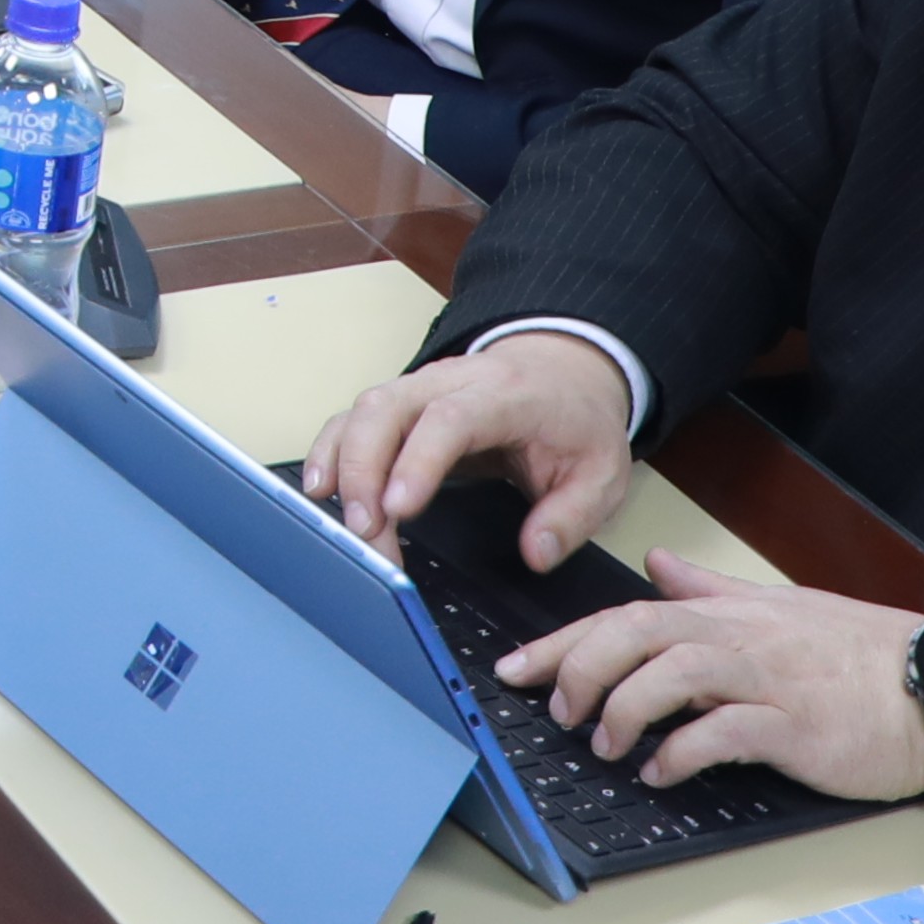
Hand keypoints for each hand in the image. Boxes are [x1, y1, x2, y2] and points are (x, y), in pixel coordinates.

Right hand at [298, 331, 641, 564]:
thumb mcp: (603, 472)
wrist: (565, 370)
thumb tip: (535, 553)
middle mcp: (451, 381)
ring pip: (362, 412)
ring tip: (348, 525)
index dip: (417, 462)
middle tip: (366, 532)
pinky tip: (321, 490)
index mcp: (505, 395)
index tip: (398, 509)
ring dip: (344, 467)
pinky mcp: (400, 404)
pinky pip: (352, 419)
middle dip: (364, 470)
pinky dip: (330, 452)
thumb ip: (572, 515)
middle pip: (387, 409)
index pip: (450, 419)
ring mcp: (419, 387)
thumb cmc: (576, 422)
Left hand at [495, 556, 923, 799]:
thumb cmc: (861, 654)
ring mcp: (769, 679)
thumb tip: (654, 564)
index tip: (515, 668)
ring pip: (674, 673)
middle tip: (556, 709)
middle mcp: (740, 636)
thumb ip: (709, 588)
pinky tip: (661, 771)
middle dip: (582, 668)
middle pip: (637, 633)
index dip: (564, 642)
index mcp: (728, 611)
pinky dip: (683, 751)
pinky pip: (726, 732)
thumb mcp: (778, 606)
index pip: (626, 614)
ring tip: (605, 744)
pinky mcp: (797, 725)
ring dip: (626, 709)